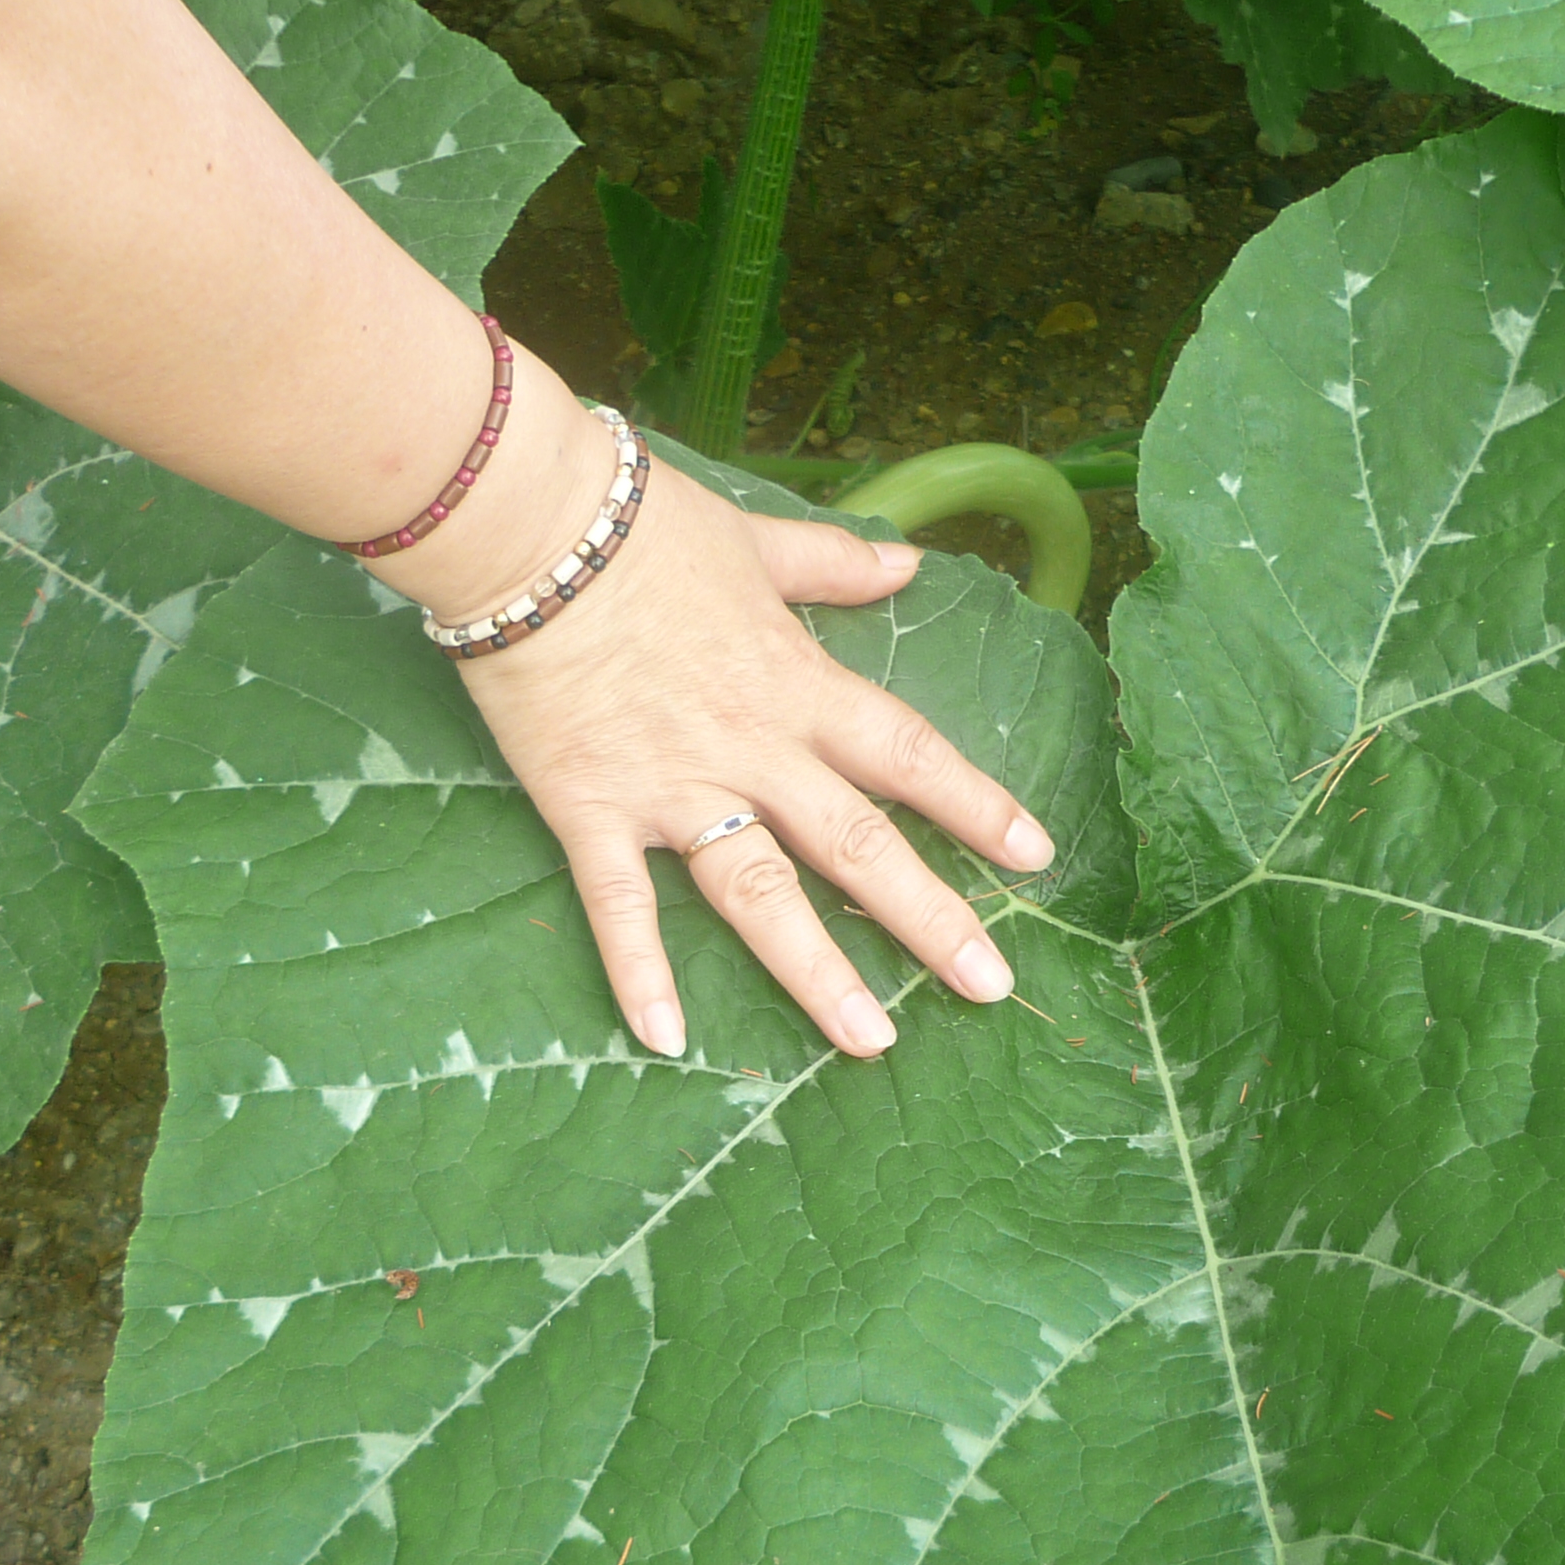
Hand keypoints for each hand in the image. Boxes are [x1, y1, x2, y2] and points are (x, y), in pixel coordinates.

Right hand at [430, 451, 1056, 1061]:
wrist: (528, 526)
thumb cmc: (640, 524)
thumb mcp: (755, 541)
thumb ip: (833, 567)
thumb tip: (909, 564)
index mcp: (798, 686)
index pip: (908, 755)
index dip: (976, 806)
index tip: (1036, 857)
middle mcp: (752, 749)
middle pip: (858, 845)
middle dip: (930, 919)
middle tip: (990, 986)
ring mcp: (675, 787)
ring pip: (760, 894)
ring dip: (819, 971)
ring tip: (872, 1040)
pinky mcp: (593, 810)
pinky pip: (620, 905)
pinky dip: (640, 972)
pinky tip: (664, 1039)